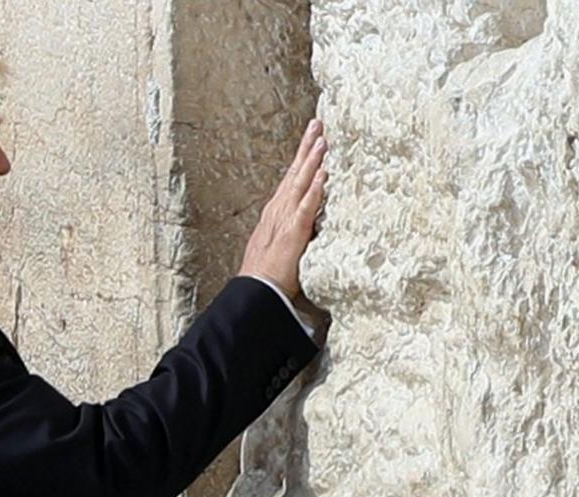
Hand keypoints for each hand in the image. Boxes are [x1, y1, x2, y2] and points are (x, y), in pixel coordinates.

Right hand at [237, 119, 328, 299]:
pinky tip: (322, 174)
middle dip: (306, 147)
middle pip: (294, 173)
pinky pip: (306, 207)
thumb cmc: (268, 275)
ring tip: (323, 139)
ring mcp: (284, 220)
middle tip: (317, 123)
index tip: (312, 139)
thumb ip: (294, 232)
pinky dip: (314, 189)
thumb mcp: (282, 247)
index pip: (291, 180)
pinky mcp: (293, 232)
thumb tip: (310, 225)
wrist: (256, 291)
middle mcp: (278, 211)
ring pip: (300, 183)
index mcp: (276, 214)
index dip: (302, 159)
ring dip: (312, 160)